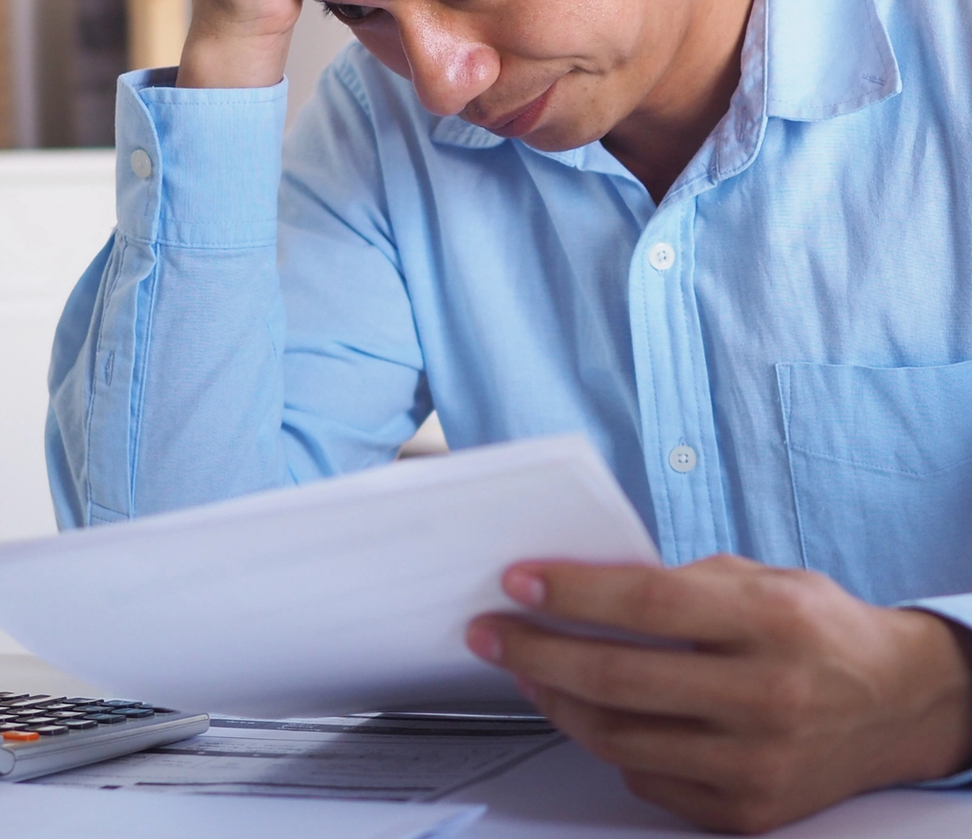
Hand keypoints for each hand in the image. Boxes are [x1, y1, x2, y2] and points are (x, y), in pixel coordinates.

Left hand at [466, 555, 971, 833]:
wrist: (898, 705)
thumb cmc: (820, 627)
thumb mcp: (762, 578)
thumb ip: (682, 583)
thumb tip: (587, 590)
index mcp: (769, 620)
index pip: (649, 602)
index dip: (573, 592)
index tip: (518, 581)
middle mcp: (764, 695)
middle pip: (619, 676)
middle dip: (537, 651)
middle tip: (490, 632)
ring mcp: (755, 764)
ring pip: (620, 735)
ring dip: (556, 699)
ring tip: (524, 668)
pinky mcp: (747, 812)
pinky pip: (647, 778)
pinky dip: (607, 742)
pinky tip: (585, 710)